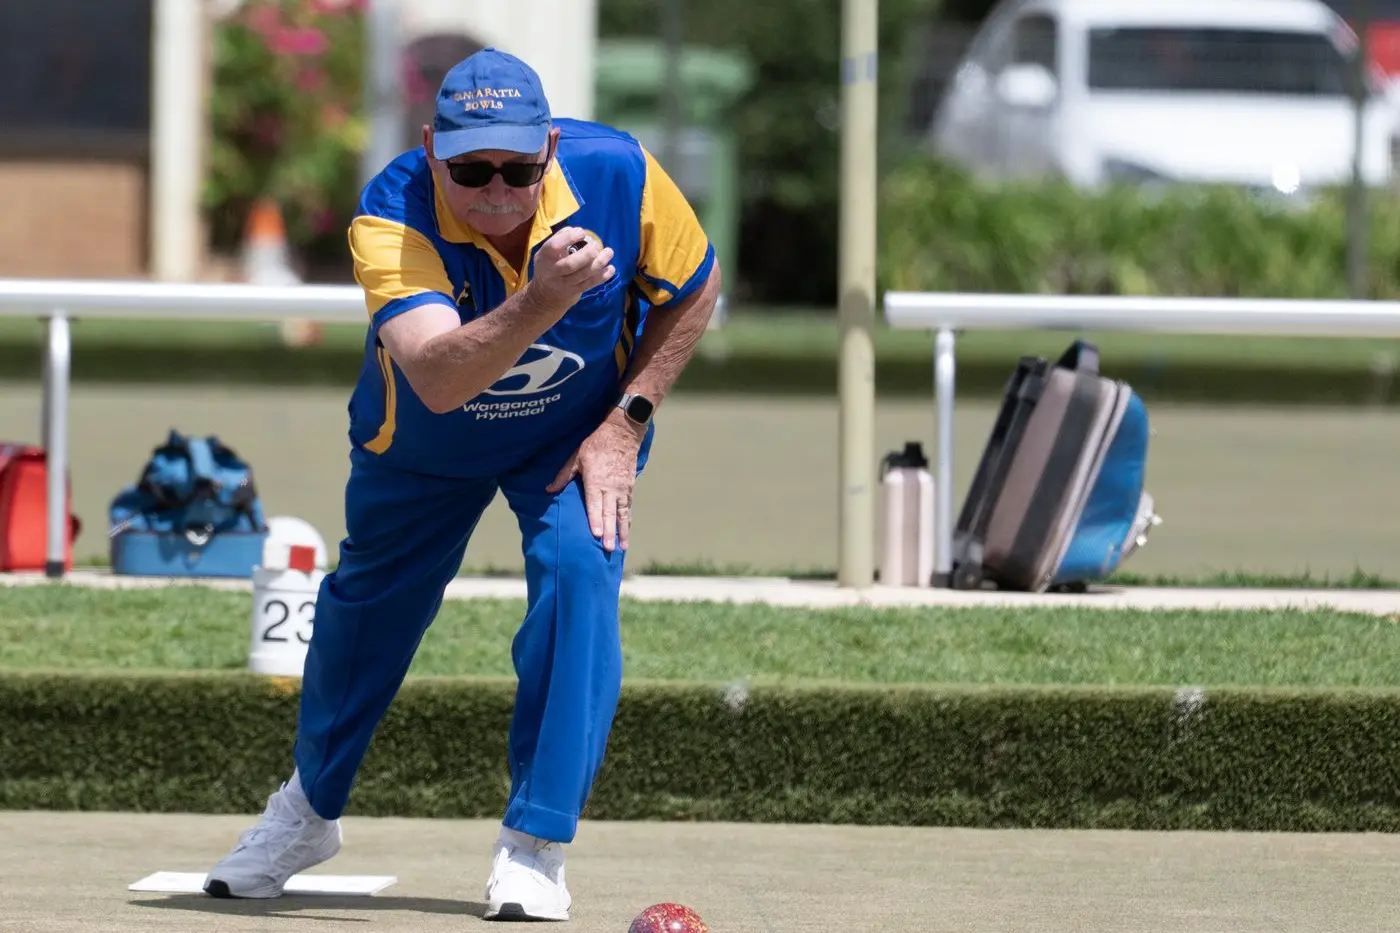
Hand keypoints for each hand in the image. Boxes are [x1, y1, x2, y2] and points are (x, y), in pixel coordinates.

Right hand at [528, 226, 615, 311]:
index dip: (569, 237)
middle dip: (587, 254)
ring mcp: (564, 283)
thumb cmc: (550, 264)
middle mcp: (553, 271)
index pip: (554, 246)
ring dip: (599, 263)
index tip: (582, 232)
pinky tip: (611, 268)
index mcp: (545, 257)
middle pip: (570, 264)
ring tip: (609, 252)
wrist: (545, 294)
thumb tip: (577, 230)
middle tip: (596, 245)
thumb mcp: (546, 251)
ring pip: (583, 275)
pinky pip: (590, 284)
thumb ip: (560, 238)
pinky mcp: (574, 291)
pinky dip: (602, 276)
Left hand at [546, 412, 644, 551]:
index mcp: (595, 481)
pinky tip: (627, 532)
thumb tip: (548, 489)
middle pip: (610, 514)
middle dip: (609, 533)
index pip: (595, 505)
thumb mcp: (576, 457)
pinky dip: (628, 521)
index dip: (595, 520)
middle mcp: (610, 488)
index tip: (595, 535)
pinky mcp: (629, 488)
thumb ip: (563, 475)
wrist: (622, 432)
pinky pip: (628, 508)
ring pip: (622, 514)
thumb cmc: (596, 443)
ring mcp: (622, 489)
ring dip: (622, 532)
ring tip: (622, 548)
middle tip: (608, 549)